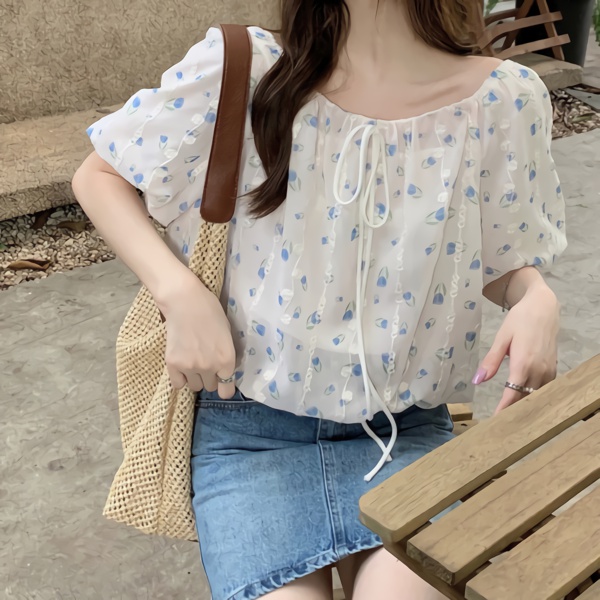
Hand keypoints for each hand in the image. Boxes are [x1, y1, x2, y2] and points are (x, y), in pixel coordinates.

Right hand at [158, 270, 236, 397]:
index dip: (225, 386)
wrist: (185, 301)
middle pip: (210, 387)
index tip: (221, 379)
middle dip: (210, 377)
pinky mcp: (172, 364)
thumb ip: (226, 355)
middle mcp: (209, 367)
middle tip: (205, 362)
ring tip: (192, 361)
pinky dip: (180, 378)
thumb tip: (224, 370)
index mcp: (227, 360)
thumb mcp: (227, 334)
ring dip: (195, 377)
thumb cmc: (210, 312)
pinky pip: (178, 384)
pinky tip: (181, 365)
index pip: (227, 391)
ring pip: (194, 387)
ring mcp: (190, 367)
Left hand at [473, 283, 559, 414]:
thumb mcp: (501, 338)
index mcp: (523, 363)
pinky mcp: (553, 369)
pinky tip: (524, 402)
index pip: (513, 394)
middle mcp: (539, 370)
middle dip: (513, 412)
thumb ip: (490, 361)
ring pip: (536, 396)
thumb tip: (477, 380)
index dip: (504, 409)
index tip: (494, 422)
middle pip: (525, 398)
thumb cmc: (519, 320)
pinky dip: (534, 397)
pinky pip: (544, 389)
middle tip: (499, 424)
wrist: (543, 308)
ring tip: (509, 417)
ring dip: (524, 406)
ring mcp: (548, 370)